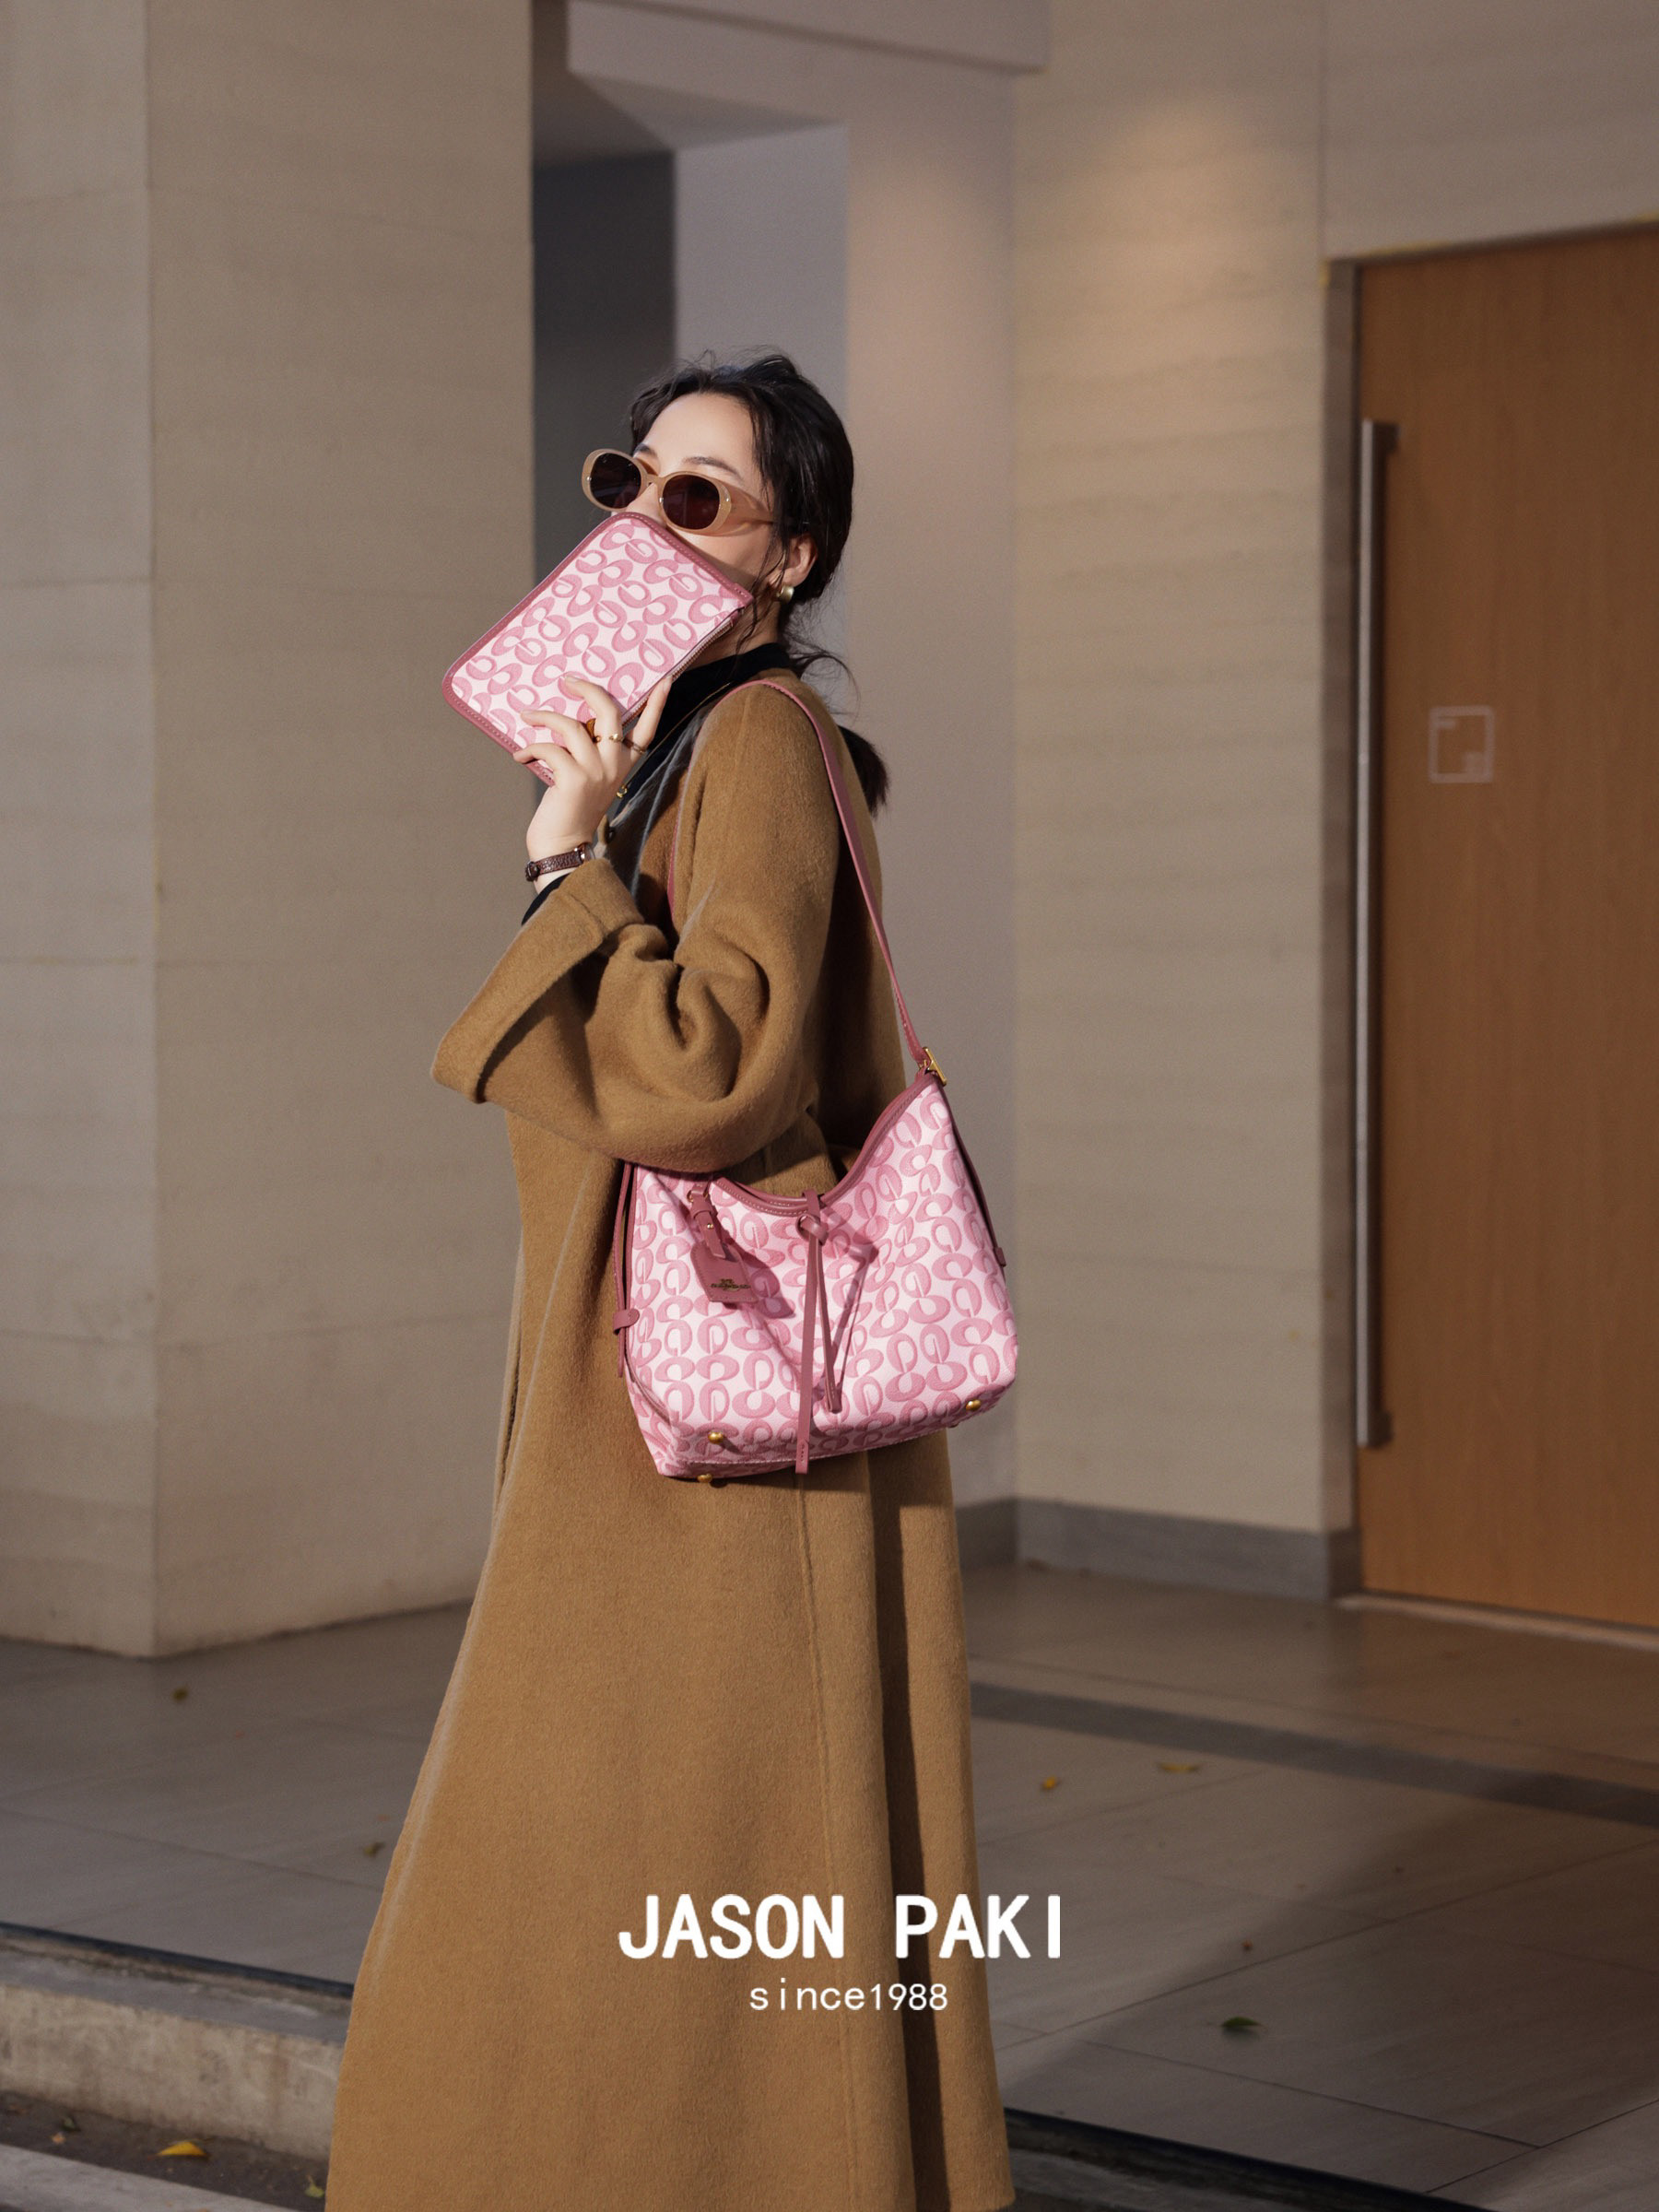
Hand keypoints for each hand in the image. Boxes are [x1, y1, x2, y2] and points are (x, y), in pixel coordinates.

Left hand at [513, 675, 672, 857]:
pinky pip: (549, 748)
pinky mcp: (574, 778)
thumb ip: (588, 751)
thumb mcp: (588, 777)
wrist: (563, 846)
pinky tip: (520, 756)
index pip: (646, 731)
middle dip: (588, 689)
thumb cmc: (571, 810)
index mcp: (623, 764)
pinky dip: (530, 748)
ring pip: (570, 725)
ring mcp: (596, 771)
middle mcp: (614, 764)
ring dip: (544, 717)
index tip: (665, 680)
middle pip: (609, 712)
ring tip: (527, 717)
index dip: (657, 705)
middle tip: (568, 681)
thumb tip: (566, 717)